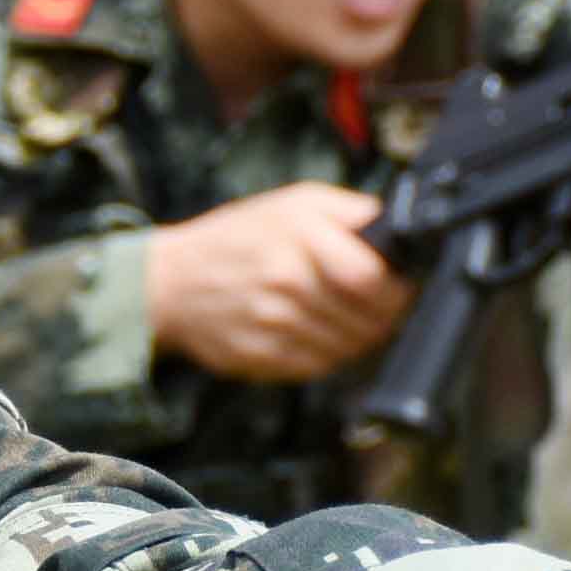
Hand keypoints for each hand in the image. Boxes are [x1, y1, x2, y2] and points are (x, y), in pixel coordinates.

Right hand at [145, 180, 416, 381]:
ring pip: (349, 348)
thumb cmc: (235, 238)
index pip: (372, 279)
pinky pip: (319, 367)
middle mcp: (287, 282)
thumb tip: (398, 227)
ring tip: (347, 320)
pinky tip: (319, 334)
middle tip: (378, 306)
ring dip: (359, 338)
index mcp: (300, 238)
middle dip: (384, 316)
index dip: (397, 288)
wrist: (170, 282)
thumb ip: (349, 211)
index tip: (400, 286)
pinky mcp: (262, 358)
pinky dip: (329, 355)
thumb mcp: (294, 202)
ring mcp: (273, 324)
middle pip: (368, 319)